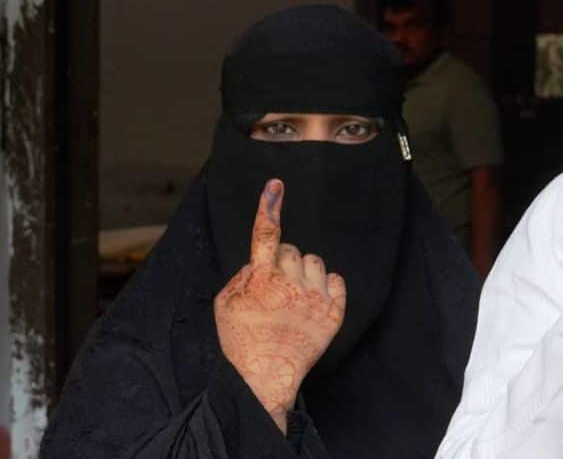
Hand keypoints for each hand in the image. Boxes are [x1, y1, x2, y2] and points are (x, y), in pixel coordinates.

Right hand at [214, 179, 345, 431]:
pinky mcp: (335, 311)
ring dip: (305, 273)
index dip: (269, 207)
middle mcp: (291, 283)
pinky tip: (312, 302)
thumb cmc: (241, 341)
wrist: (265, 378)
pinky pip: (336, 279)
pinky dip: (325, 286)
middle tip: (275, 287)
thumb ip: (242, 276)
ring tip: (293, 297)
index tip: (275, 185)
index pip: (266, 234)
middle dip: (283, 262)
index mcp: (261, 279)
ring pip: (315, 262)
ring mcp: (316, 297)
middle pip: (293, 250)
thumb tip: (259, 262)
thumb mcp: (224, 305)